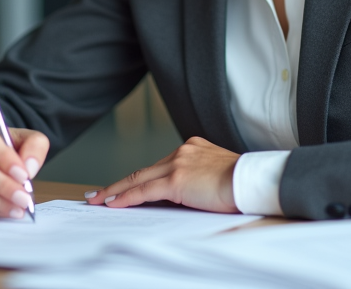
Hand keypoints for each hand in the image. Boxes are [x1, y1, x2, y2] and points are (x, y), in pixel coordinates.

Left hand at [85, 136, 239, 212]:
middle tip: (99, 192)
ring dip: (117, 190)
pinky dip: (126, 197)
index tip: (126, 184)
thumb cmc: (242, 183)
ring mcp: (178, 164)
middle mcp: (183, 151)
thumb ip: (198, 178)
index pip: (159, 166)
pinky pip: (144, 190)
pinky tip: (113, 203)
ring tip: (99, 199)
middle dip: (119, 183)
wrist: (250, 181)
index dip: (140, 177)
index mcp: (193, 148)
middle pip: (143, 170)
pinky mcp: (176, 179)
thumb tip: (185, 194)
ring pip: (139, 178)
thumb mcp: (217, 174)